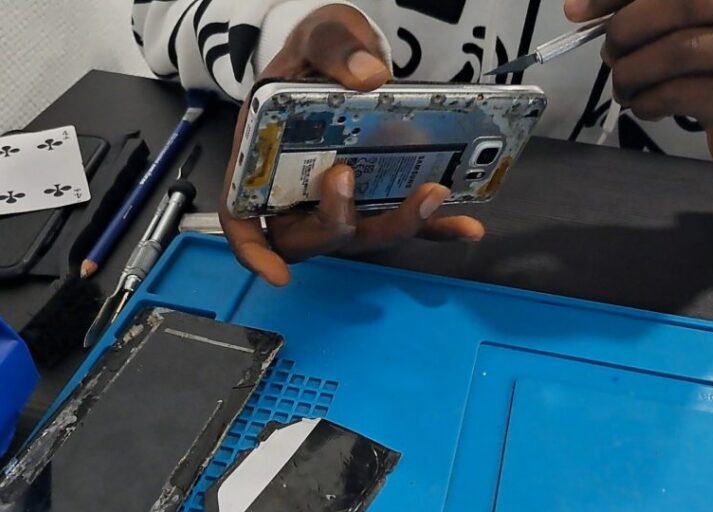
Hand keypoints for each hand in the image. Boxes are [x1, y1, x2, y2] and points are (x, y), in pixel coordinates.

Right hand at [220, 4, 483, 285]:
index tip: (278, 274)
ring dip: (397, 223)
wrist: (345, 51)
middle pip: (308, 236)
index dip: (255, 253)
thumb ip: (334, 49)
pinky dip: (439, 229)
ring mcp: (343, 199)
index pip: (242, 218)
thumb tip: (369, 77)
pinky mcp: (382, 196)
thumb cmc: (315, 51)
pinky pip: (409, 223)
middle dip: (334, 223)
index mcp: (262, 158)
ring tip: (433, 193)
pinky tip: (469, 227)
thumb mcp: (316, 36)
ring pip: (362, 235)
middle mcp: (298, 189)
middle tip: (350, 179)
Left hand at [565, 0, 712, 183]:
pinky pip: (686, 93)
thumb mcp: (698, 25)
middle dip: (628, 28)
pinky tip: (644, 105)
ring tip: (624, 85)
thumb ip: (646, 7)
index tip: (579, 11)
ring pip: (682, 50)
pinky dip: (649, 100)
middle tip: (609, 53)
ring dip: (634, 71)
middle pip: (685, 3)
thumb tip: (577, 8)